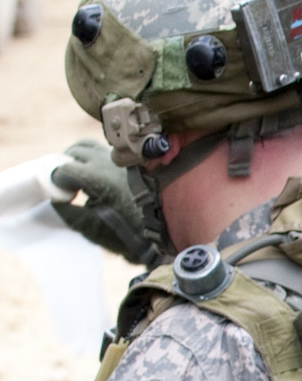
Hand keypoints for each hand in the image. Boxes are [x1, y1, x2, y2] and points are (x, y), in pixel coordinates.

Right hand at [50, 139, 155, 264]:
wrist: (166, 231)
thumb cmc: (131, 234)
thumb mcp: (95, 230)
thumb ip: (71, 215)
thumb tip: (57, 202)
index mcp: (96, 178)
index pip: (64, 169)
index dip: (56, 180)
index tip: (58, 192)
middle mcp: (108, 162)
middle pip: (76, 151)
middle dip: (65, 163)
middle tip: (65, 181)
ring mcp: (121, 160)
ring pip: (91, 146)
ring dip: (80, 156)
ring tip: (78, 174)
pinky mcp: (131, 161)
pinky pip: (107, 151)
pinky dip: (96, 157)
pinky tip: (98, 174)